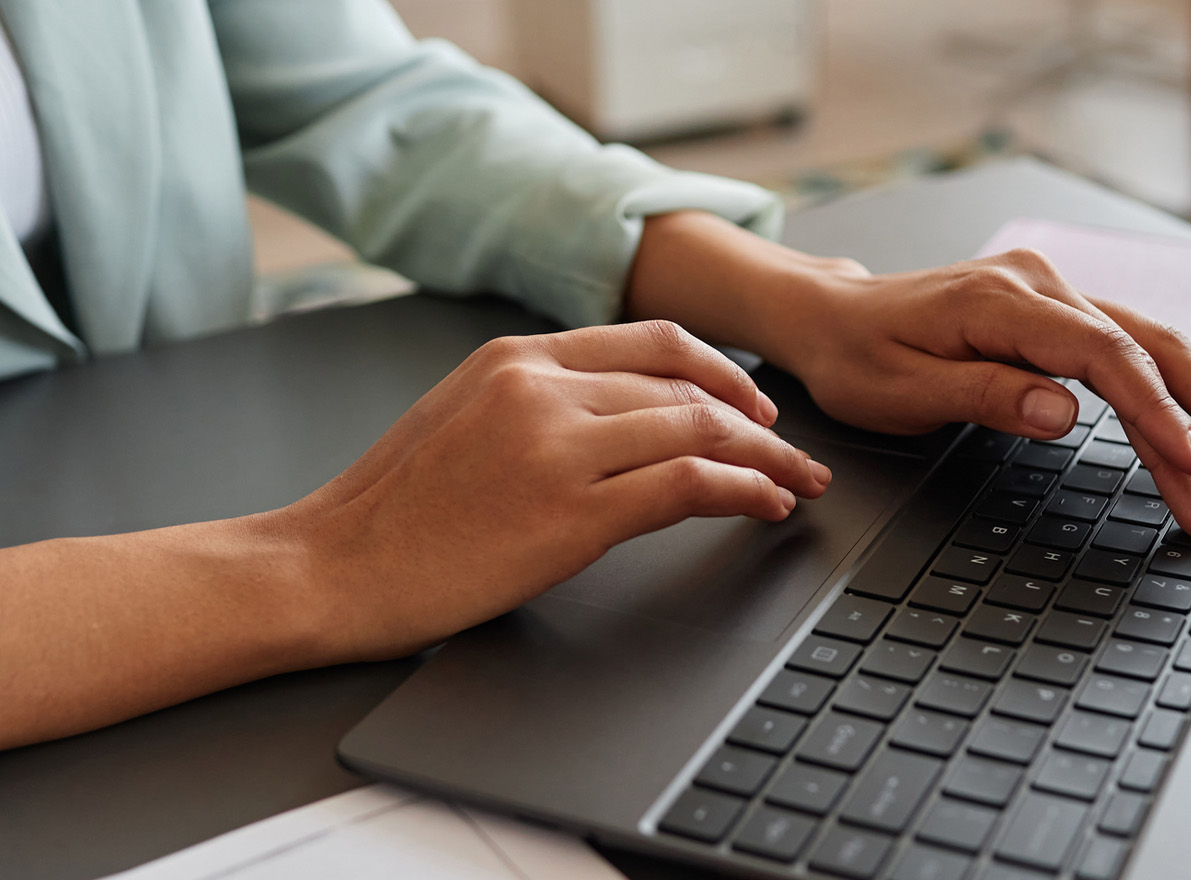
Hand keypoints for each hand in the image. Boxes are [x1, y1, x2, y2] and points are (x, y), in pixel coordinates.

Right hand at [293, 321, 830, 662]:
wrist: (331, 566)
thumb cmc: (390, 509)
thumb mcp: (462, 417)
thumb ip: (539, 400)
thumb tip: (623, 415)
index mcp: (516, 357)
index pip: (651, 341)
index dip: (719, 369)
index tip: (752, 402)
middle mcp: (543, 387)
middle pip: (687, 384)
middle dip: (757, 418)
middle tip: (794, 448)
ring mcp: (559, 447)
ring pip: (700, 428)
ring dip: (765, 457)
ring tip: (796, 481)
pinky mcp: (573, 513)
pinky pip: (688, 485)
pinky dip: (743, 490)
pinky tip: (766, 505)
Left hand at [767, 249, 1190, 539]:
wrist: (831, 317)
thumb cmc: (856, 355)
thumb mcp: (904, 388)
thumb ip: (988, 394)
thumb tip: (1066, 412)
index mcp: (1002, 299)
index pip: (1103, 355)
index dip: (1156, 410)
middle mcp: (1041, 285)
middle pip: (1149, 346)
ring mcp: (1055, 294)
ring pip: (1153, 348)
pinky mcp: (1058, 314)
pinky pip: (1134, 347)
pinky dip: (1184, 380)